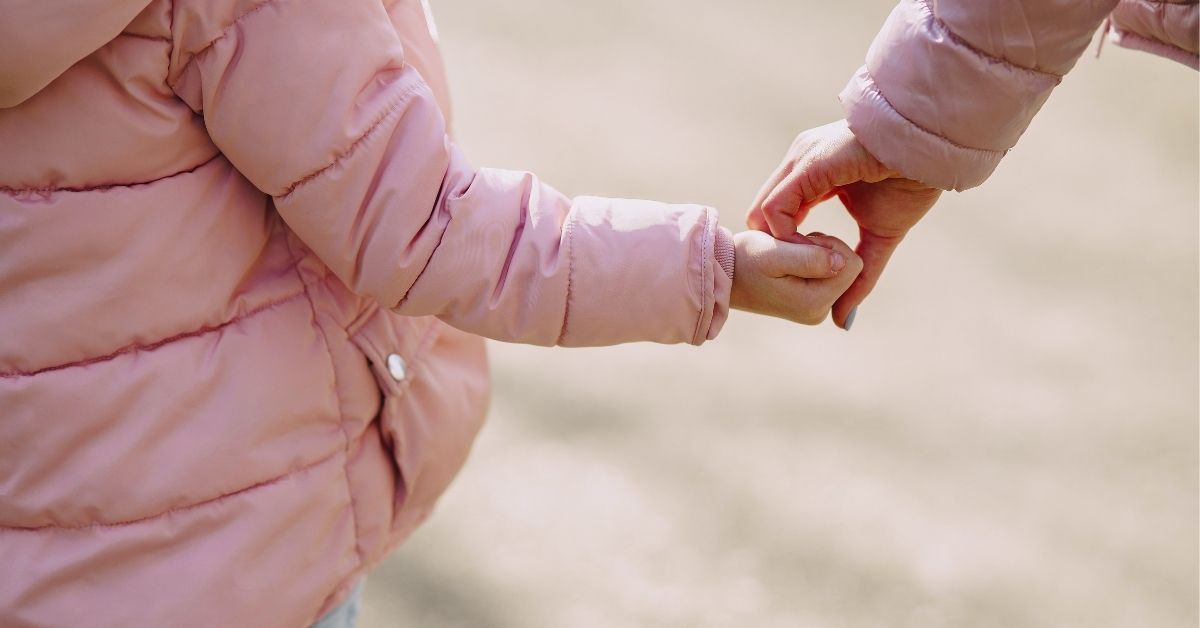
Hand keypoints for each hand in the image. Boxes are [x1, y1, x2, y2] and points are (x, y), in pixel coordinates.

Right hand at [731, 230, 862, 325]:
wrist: (723, 274)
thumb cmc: (744, 260)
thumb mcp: (773, 254)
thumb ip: (810, 258)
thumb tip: (844, 262)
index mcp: (814, 303)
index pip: (852, 264)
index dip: (828, 244)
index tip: (798, 243)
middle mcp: (820, 312)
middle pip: (848, 267)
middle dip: (824, 249)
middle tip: (791, 249)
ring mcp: (817, 309)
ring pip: (840, 267)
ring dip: (817, 252)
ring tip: (787, 255)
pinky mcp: (812, 302)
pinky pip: (829, 273)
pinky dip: (813, 260)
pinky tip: (790, 263)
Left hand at [746, 120, 941, 328]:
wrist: (932, 153)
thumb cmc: (911, 185)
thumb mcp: (879, 237)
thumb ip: (858, 274)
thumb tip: (844, 319)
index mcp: (814, 172)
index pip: (778, 213)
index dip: (787, 246)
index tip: (809, 269)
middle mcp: (801, 162)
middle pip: (762, 215)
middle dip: (777, 250)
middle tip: (802, 274)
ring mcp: (801, 160)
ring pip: (763, 213)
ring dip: (781, 248)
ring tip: (809, 265)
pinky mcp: (807, 165)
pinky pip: (776, 207)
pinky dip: (785, 236)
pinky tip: (809, 251)